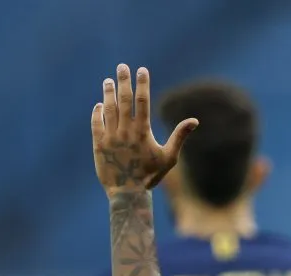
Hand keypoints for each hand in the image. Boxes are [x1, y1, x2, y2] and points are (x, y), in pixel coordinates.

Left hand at [91, 64, 198, 196]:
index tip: (142, 70)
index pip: (142, 101)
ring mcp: (110, 137)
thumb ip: (179, 137)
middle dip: (124, 81)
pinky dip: (97, 113)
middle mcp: (125, 131)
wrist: (128, 193)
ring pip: (108, 109)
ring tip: (108, 81)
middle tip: (122, 67)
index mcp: (142, 132)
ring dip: (108, 93)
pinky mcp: (99, 145)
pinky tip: (99, 105)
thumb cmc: (151, 175)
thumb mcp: (169, 157)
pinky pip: (96, 124)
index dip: (142, 84)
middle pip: (124, 100)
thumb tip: (194, 121)